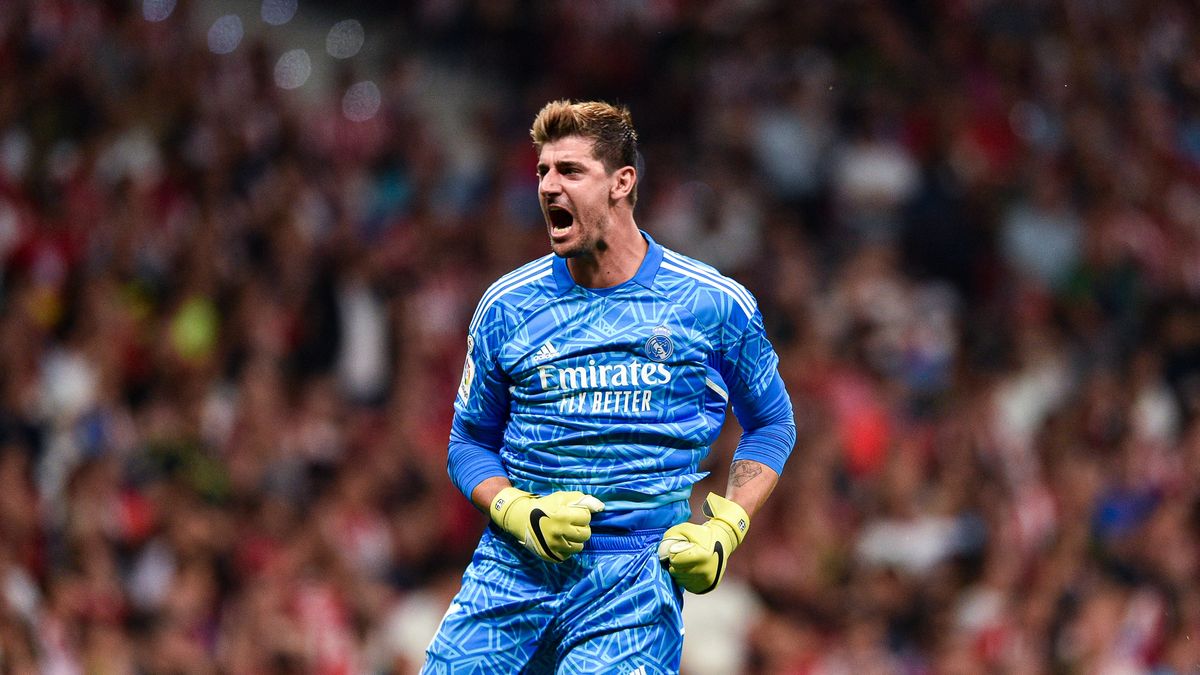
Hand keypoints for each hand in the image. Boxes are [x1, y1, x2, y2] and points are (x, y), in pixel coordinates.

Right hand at [490, 487, 604, 562]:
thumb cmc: (544, 506)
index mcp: (562, 516)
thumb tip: (600, 507)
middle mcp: (559, 532)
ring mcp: (554, 546)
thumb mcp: (561, 497)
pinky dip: (567, 549)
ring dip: (576, 540)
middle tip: (572, 524)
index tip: (574, 513)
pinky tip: (560, 541)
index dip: (582, 514)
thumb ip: (581, 499)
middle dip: (581, 527)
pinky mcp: (551, 556)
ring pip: (579, 547)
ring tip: (567, 533)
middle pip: (586, 534)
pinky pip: (568, 556)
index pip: (586, 517)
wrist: (521, 519)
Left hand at [658, 493, 749, 593]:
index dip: (673, 554)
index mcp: (701, 556)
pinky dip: (686, 578)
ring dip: (679, 571)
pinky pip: (686, 586)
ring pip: (680, 580)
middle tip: (683, 555)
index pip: (675, 561)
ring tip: (688, 561)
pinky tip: (692, 569)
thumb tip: (663, 555)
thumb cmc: (700, 534)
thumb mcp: (684, 529)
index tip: (680, 548)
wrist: (721, 542)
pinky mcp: (706, 587)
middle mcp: (705, 572)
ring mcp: (706, 581)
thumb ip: (670, 539)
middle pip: (676, 572)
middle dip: (675, 563)